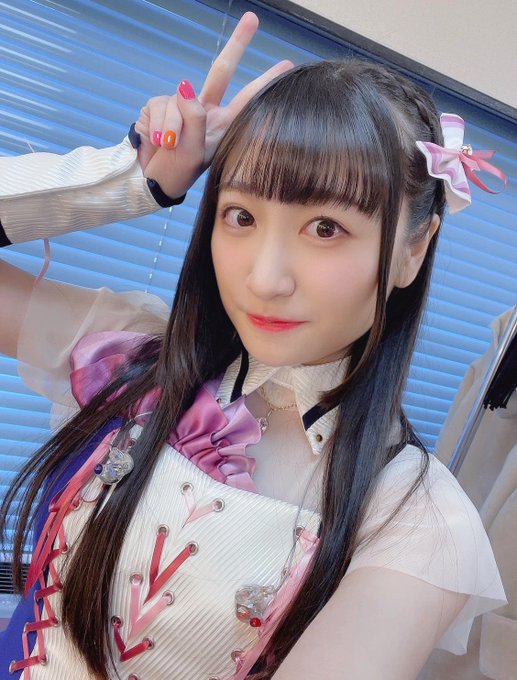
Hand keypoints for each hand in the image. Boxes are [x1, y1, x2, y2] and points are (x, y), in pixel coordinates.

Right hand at [134, 12, 292, 198]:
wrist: (151, 181)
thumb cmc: (178, 172)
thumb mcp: (192, 153)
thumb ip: (194, 120)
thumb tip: (185, 88)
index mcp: (221, 126)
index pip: (246, 100)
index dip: (264, 83)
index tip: (286, 64)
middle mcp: (204, 111)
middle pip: (222, 70)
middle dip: (237, 44)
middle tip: (252, 18)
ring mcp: (181, 106)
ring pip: (179, 99)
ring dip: (172, 127)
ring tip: (169, 147)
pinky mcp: (158, 106)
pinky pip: (158, 106)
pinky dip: (157, 126)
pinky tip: (157, 141)